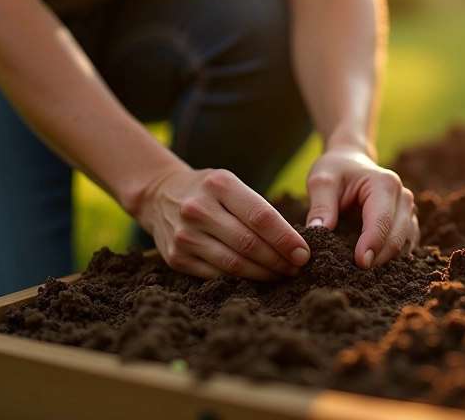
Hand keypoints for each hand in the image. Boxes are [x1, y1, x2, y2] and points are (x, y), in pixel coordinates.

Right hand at [135, 165, 310, 279]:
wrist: (160, 195)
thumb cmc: (209, 192)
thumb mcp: (230, 184)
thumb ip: (258, 209)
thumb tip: (294, 244)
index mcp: (219, 185)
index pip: (261, 216)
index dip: (286, 239)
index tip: (304, 254)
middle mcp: (198, 209)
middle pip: (249, 243)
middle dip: (279, 260)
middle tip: (297, 269)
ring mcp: (184, 235)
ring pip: (234, 264)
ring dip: (263, 274)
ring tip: (281, 275)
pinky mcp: (176, 258)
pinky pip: (216, 275)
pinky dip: (240, 281)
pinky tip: (255, 279)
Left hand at [305, 149, 418, 268]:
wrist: (350, 161)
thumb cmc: (336, 170)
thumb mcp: (322, 181)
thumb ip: (320, 206)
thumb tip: (317, 232)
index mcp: (384, 184)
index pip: (382, 221)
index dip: (372, 244)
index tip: (359, 264)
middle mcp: (403, 197)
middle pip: (397, 236)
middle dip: (379, 258)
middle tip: (357, 276)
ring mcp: (408, 210)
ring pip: (405, 244)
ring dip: (387, 261)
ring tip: (363, 275)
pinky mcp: (407, 222)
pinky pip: (405, 245)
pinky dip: (392, 258)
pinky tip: (373, 267)